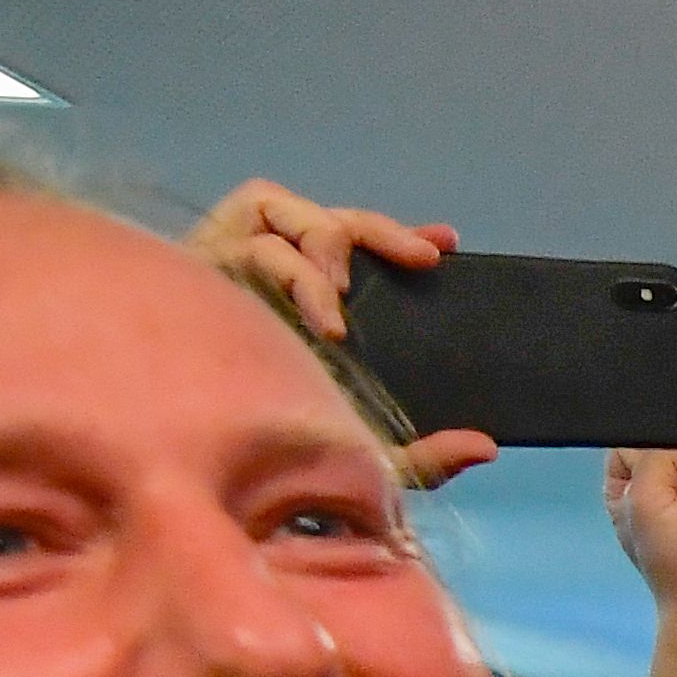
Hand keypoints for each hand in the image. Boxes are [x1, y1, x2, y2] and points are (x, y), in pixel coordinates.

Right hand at [188, 178, 494, 485]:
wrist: (191, 462)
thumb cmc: (265, 459)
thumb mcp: (359, 460)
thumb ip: (423, 458)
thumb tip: (486, 447)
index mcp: (298, 310)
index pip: (352, 250)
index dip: (397, 238)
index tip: (448, 246)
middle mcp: (262, 280)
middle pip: (324, 223)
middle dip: (375, 231)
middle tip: (418, 262)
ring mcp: (225, 263)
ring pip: (282, 214)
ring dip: (324, 245)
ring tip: (341, 306)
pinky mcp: (198, 259)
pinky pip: (251, 223)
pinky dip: (291, 256)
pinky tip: (315, 306)